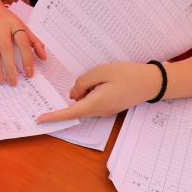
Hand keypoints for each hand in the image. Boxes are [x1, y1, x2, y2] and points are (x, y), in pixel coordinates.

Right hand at [0, 0, 45, 83]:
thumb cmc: (6, 18)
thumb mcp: (21, 24)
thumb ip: (33, 40)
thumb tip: (43, 57)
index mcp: (14, 23)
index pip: (23, 41)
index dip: (27, 58)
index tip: (29, 73)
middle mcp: (1, 26)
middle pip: (6, 48)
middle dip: (10, 67)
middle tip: (14, 82)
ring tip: (1, 81)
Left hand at [37, 62, 163, 123]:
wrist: (152, 82)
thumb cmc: (127, 74)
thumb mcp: (101, 72)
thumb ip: (83, 83)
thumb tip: (73, 95)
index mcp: (96, 103)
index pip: (70, 112)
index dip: (54, 116)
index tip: (39, 119)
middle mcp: (100, 111)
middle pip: (77, 105)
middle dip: (75, 93)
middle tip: (86, 80)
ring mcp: (106, 110)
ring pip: (84, 101)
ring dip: (85, 90)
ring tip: (102, 76)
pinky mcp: (109, 106)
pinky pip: (92, 100)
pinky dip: (90, 92)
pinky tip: (101, 80)